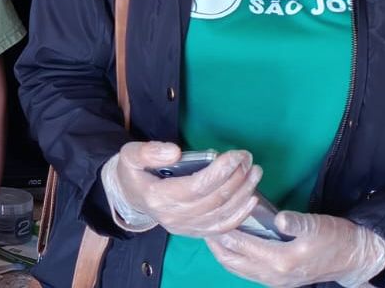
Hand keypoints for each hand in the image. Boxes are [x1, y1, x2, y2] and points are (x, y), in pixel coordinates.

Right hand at [102, 142, 262, 237]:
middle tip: (247, 157)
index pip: (196, 186)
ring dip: (243, 192)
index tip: (236, 155)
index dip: (220, 171)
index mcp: (157, 197)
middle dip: (236, 177)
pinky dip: (241, 214)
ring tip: (254, 172)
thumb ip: (148, 151)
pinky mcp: (195, 232)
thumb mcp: (130, 154)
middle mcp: (173, 217)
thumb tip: (175, 152)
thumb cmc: (133, 172)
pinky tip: (252, 198)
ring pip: (222, 214)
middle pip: (214, 200)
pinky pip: (223, 228)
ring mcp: (186, 228)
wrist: (130, 196)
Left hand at [207, 211, 384, 287]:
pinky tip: (233, 245)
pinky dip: (236, 259)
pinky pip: (248, 271)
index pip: (241, 244)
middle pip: (232, 261)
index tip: (208, 215)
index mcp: (281, 260)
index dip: (223, 229)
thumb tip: (279, 218)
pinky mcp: (279, 280)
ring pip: (238, 269)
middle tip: (203, 225)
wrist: (355, 259)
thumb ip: (297, 223)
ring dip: (223, 253)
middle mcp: (273, 275)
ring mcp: (275, 280)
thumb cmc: (337, 238)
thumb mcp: (318, 225)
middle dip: (215, 244)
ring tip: (212, 235)